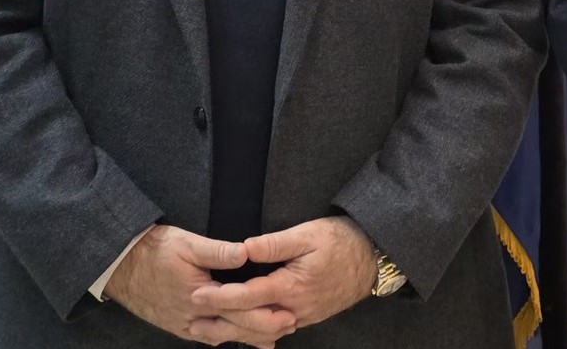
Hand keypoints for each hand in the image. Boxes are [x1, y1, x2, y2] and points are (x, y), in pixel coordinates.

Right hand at [104, 225, 295, 346]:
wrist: (120, 265)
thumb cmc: (154, 250)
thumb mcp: (187, 244)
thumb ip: (218, 251)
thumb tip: (246, 252)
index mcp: (200, 296)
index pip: (239, 310)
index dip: (265, 314)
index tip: (288, 313)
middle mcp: (193, 317)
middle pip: (234, 329)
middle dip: (263, 330)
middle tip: (289, 326)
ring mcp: (184, 324)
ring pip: (221, 336)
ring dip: (246, 337)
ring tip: (270, 338)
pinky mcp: (178, 325)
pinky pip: (206, 336)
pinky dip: (225, 337)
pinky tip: (236, 337)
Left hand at [190, 215, 377, 332]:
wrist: (373, 259)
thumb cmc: (341, 241)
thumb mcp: (309, 233)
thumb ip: (276, 243)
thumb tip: (245, 248)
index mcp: (291, 286)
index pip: (248, 296)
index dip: (220, 297)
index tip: (197, 294)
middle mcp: (295, 308)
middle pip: (251, 322)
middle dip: (220, 324)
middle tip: (193, 323)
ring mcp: (302, 316)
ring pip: (263, 331)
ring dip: (236, 332)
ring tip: (210, 331)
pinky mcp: (307, 317)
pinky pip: (277, 329)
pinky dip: (256, 332)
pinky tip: (243, 331)